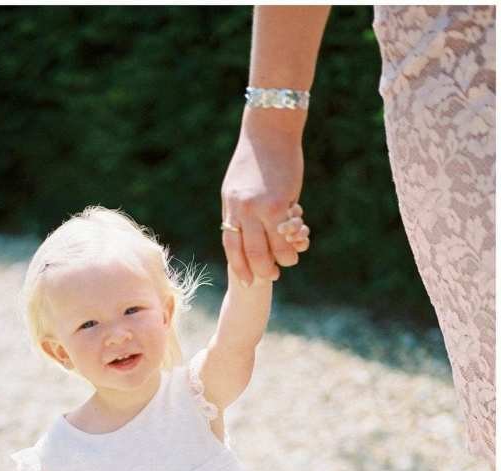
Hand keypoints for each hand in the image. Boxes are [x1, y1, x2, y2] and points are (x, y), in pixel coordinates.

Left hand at [221, 115, 305, 284]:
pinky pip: (286, 234)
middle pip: (250, 252)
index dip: (239, 266)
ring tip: (288, 262)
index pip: (231, 246)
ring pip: (270, 248)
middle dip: (261, 270)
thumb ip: (241, 210)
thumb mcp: (238, 186)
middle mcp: (242, 210)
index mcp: (230, 207)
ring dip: (282, 259)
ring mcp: (260, 208)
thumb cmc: (256, 157)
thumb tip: (244, 231)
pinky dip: (292, 244)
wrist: (269, 130)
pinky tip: (298, 246)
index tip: (246, 280)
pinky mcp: (280, 203)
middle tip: (272, 276)